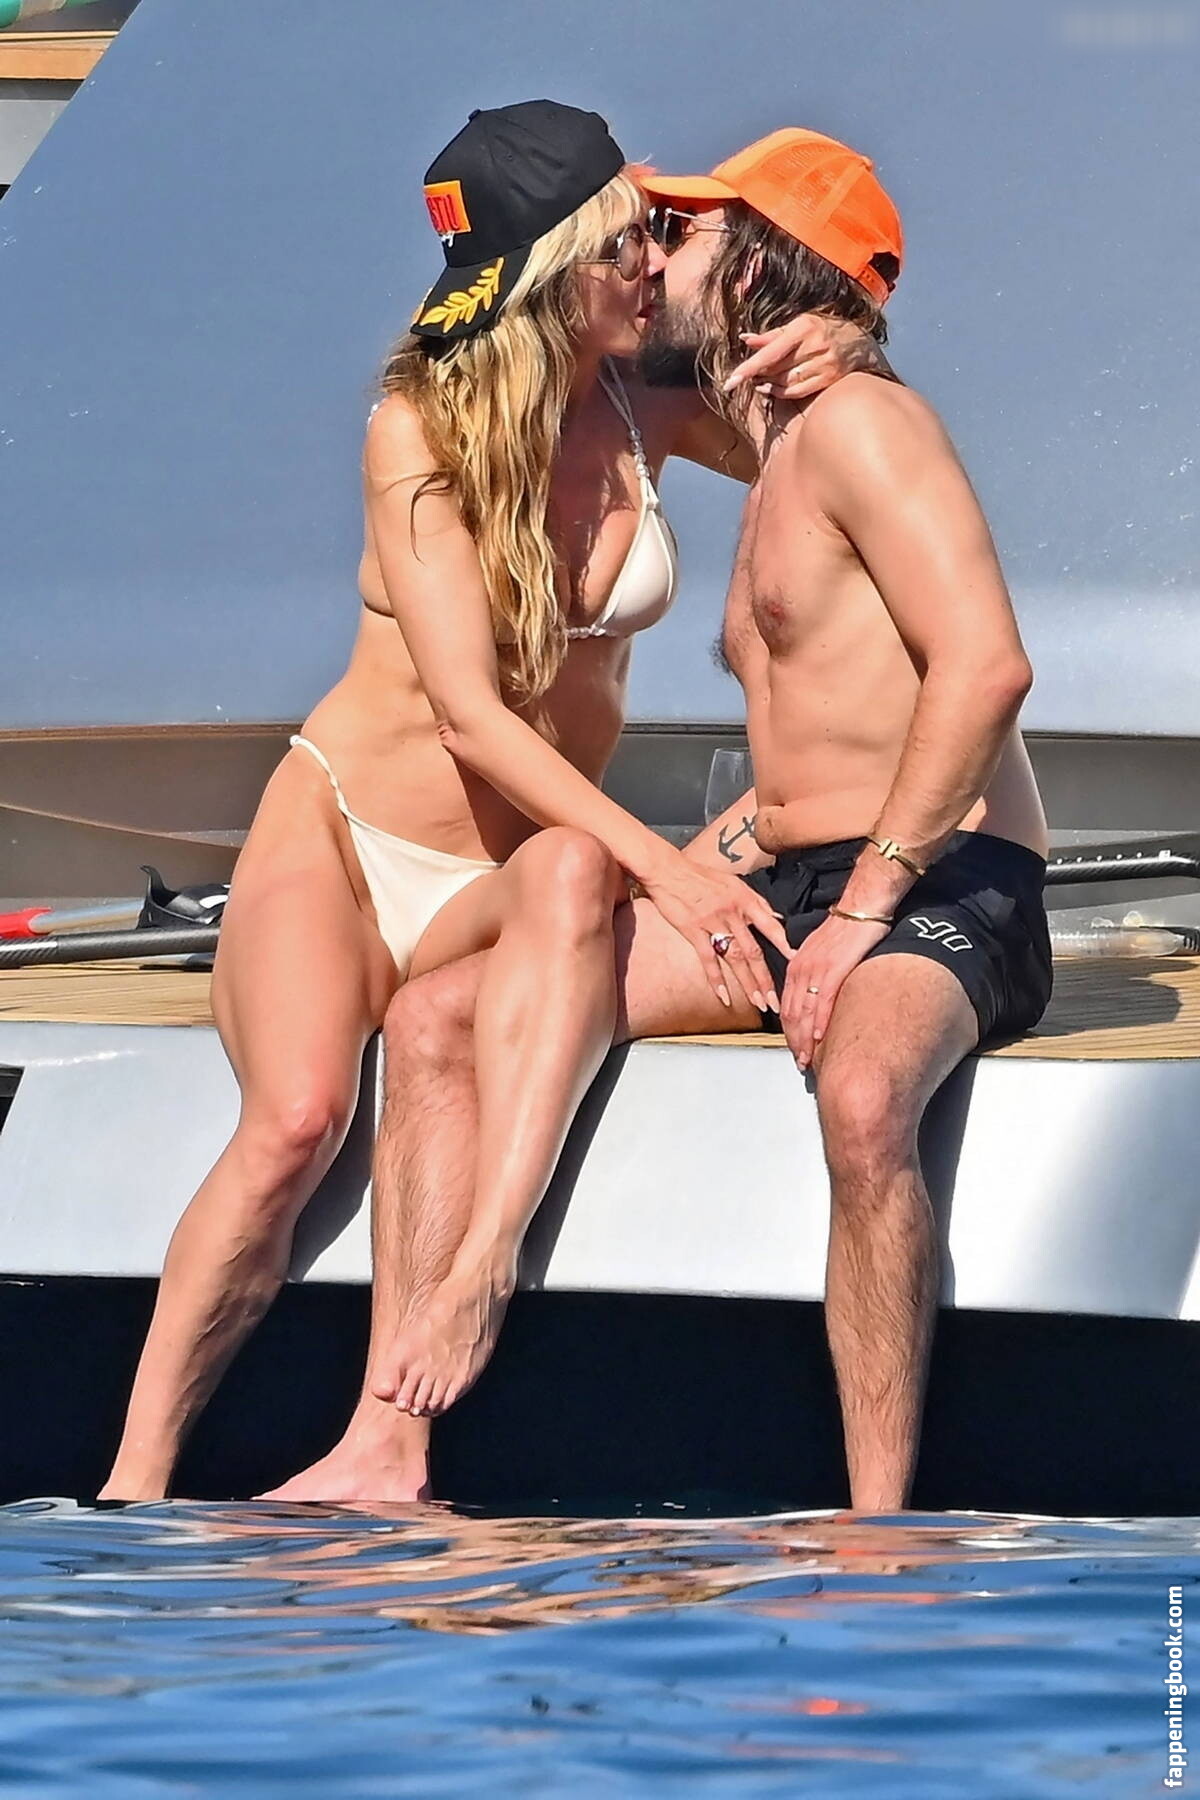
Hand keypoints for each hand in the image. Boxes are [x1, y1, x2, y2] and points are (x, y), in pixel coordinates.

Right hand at [640, 856, 791, 1012]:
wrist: (668, 870)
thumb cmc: (700, 875)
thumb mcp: (734, 882)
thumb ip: (756, 902)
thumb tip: (777, 918)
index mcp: (745, 900)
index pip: (771, 926)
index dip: (784, 945)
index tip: (797, 963)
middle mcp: (733, 913)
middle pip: (754, 951)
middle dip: (766, 979)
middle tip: (775, 1001)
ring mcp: (713, 923)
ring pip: (735, 958)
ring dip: (748, 983)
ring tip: (757, 1003)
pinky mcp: (693, 931)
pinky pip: (708, 960)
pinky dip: (716, 980)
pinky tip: (724, 997)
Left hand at [723, 317, 893, 401]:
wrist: (860, 342)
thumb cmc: (823, 330)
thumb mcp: (798, 326)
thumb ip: (771, 336)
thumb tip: (745, 339)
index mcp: (804, 328)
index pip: (770, 352)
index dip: (748, 368)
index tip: (730, 381)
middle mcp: (815, 345)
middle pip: (776, 368)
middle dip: (758, 374)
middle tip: (745, 375)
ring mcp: (825, 364)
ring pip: (785, 381)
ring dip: (768, 384)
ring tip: (760, 381)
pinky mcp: (830, 379)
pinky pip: (797, 391)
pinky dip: (781, 392)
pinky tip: (772, 389)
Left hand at [781, 913, 890, 1068]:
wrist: (861, 907)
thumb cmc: (846, 929)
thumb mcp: (821, 952)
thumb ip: (815, 973)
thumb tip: (816, 995)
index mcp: (796, 966)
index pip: (786, 1006)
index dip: (789, 1032)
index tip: (794, 1049)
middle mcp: (800, 969)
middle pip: (791, 1014)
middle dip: (794, 1042)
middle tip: (800, 1063)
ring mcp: (815, 970)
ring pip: (803, 1012)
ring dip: (804, 1039)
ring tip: (808, 1059)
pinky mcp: (833, 969)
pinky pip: (822, 1001)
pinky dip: (819, 1022)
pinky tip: (820, 1038)